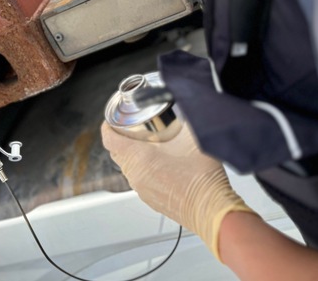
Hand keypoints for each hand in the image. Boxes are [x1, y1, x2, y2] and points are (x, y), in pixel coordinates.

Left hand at [101, 122, 255, 259]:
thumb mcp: (194, 139)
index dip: (107, 127)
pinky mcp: (150, 198)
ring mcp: (142, 190)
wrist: (210, 209)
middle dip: (119, 139)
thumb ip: (187, 119)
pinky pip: (138, 179)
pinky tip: (157, 162)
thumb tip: (187, 107)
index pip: (110, 140)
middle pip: (117, 153)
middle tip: (129, 127)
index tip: (110, 120)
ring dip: (131, 155)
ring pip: (127, 167)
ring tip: (145, 143)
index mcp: (139, 158)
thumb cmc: (202, 179)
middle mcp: (135, 175)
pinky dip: (141, 168)